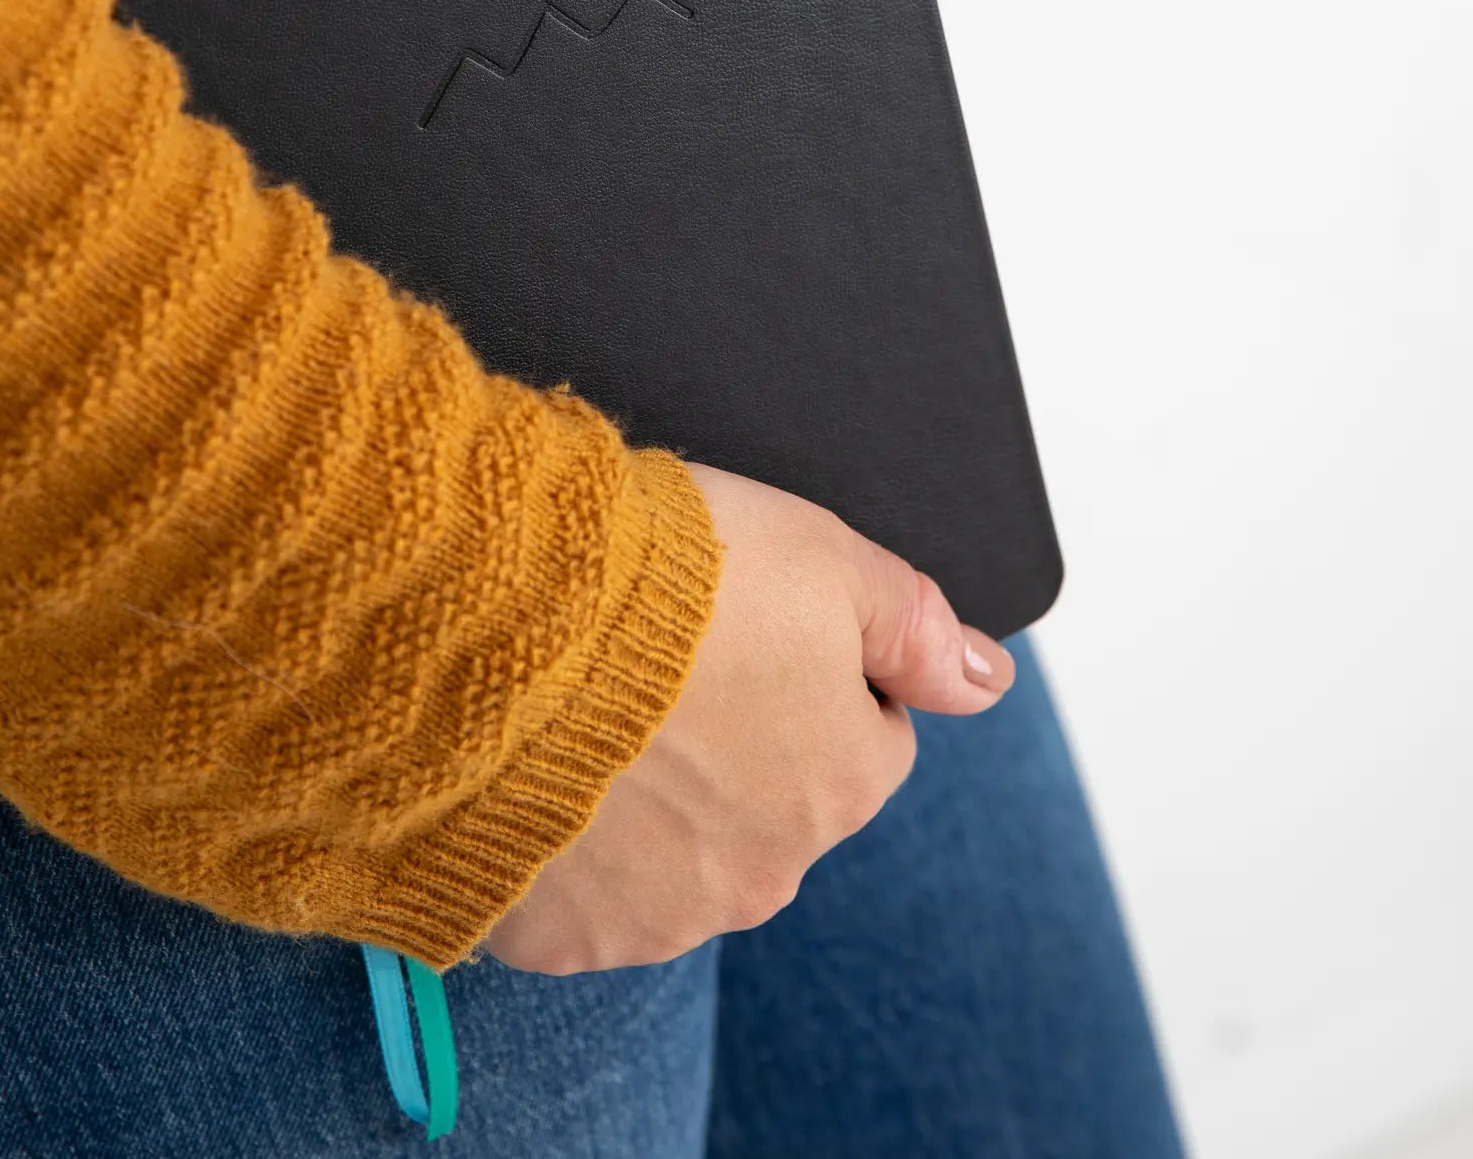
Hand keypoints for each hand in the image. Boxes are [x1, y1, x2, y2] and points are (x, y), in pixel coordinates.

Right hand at [486, 462, 1012, 973]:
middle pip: (771, 802)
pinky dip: (565, 841)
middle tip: (659, 661)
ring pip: (677, 853)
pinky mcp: (561, 936)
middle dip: (731, 742)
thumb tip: (986, 681)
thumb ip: (914, 625)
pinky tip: (535, 767)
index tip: (742, 626)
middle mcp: (769, 871)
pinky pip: (579, 892)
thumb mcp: (822, 554)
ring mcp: (661, 915)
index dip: (807, 667)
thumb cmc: (664, 577)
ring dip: (648, 800)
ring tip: (587, 707)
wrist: (504, 623)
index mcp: (845, 779)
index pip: (865, 732)